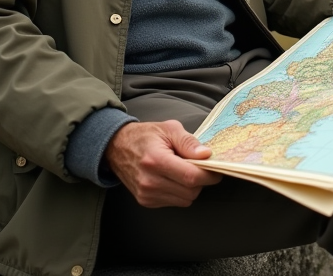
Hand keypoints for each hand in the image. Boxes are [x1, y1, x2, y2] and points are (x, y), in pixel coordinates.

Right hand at [104, 120, 222, 207]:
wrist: (116, 148)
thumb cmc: (145, 136)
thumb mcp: (169, 129)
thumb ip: (189, 142)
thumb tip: (206, 155)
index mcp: (156, 160)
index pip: (191, 177)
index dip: (209, 174)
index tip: (216, 168)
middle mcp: (149, 181)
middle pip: (191, 191)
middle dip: (202, 180)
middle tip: (200, 166)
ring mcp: (146, 194)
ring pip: (185, 200)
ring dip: (191, 187)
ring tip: (183, 170)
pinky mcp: (146, 201)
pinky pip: (175, 202)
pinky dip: (180, 192)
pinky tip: (173, 178)